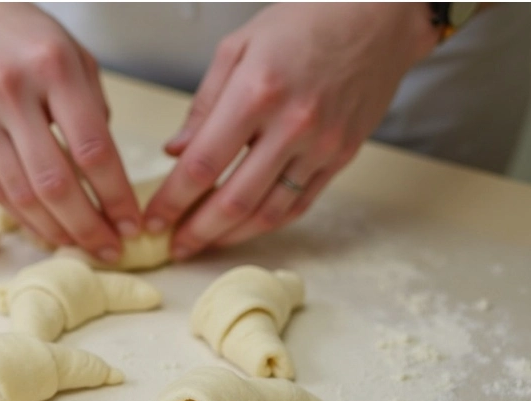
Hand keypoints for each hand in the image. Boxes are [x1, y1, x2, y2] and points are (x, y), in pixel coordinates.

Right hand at [0, 3, 140, 261]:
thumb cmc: (21, 33)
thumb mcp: (71, 52)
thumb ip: (92, 107)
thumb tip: (106, 172)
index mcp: (54, 67)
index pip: (93, 149)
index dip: (116, 196)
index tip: (133, 223)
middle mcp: (12, 91)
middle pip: (55, 182)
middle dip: (88, 225)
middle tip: (110, 249)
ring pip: (21, 193)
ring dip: (56, 230)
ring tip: (80, 247)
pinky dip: (23, 218)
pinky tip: (45, 232)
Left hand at [143, 3, 439, 258]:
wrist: (378, 16)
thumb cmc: (303, 22)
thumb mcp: (239, 47)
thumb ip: (204, 104)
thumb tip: (176, 152)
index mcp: (257, 92)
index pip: (204, 163)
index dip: (173, 199)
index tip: (152, 219)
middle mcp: (292, 125)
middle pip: (235, 199)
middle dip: (196, 231)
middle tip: (173, 247)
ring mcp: (322, 145)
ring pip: (269, 212)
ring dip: (230, 237)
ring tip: (202, 244)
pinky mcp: (342, 156)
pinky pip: (300, 204)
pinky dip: (266, 223)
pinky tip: (242, 230)